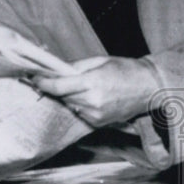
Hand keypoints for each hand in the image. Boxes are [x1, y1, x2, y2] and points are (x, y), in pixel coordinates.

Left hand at [31, 56, 158, 127]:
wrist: (149, 87)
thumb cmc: (126, 70)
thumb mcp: (100, 61)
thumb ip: (76, 67)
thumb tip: (55, 70)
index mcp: (92, 82)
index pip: (58, 86)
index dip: (43, 83)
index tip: (34, 78)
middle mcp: (92, 101)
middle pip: (62, 96)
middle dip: (56, 87)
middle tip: (54, 78)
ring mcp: (95, 114)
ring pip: (70, 104)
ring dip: (69, 96)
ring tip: (82, 86)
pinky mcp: (98, 122)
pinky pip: (80, 112)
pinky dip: (80, 104)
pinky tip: (91, 97)